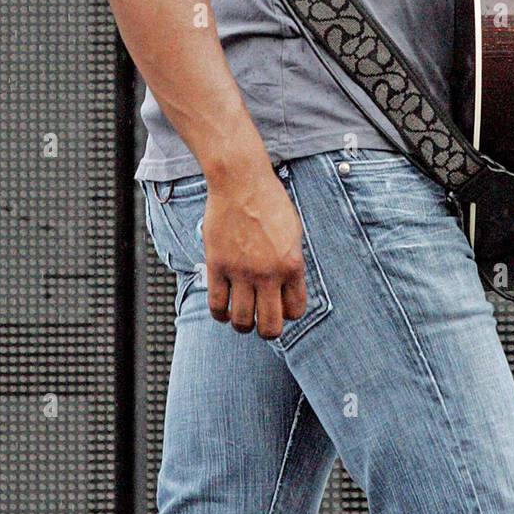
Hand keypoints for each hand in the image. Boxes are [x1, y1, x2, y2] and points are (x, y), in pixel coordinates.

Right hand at [202, 163, 306, 338]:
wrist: (241, 182)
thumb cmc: (269, 202)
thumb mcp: (293, 233)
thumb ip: (291, 264)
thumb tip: (286, 291)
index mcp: (292, 265)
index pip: (295, 311)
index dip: (288, 314)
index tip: (281, 306)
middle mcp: (268, 273)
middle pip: (270, 327)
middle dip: (267, 331)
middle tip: (262, 323)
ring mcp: (241, 271)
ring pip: (242, 321)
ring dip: (243, 324)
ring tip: (242, 317)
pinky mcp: (217, 266)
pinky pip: (217, 305)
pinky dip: (220, 314)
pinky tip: (224, 309)